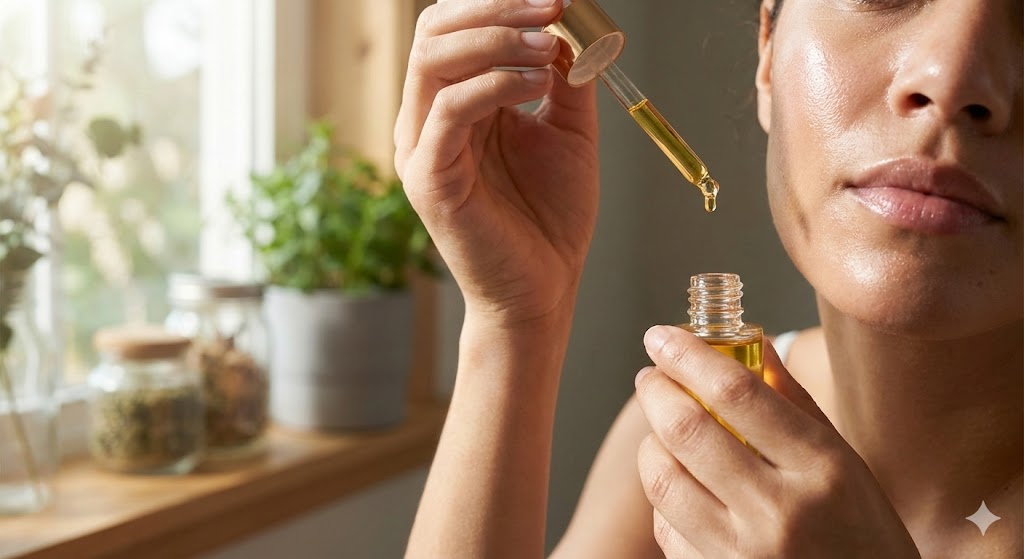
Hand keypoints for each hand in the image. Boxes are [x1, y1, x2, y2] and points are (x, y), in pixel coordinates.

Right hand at [395, 0, 600, 327]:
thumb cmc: (551, 218)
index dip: (498, 2)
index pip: (452, 28)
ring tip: (549, 45)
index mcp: (454, 105)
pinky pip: (449, 110)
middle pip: (434, 32)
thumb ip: (566, 78)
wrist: (544, 289)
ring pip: (434, 61)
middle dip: (495, 8)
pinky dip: (495, 84)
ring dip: (497, 39)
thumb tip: (570, 25)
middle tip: (553, 8)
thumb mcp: (567, 132)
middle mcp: (427, 120)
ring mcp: (421, 149)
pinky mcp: (429, 179)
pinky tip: (538, 85)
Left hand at [633, 325, 920, 557]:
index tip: (662, 338)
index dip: (688, 356)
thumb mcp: (848, 464)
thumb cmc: (863, 536)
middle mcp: (780, 511)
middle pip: (687, 430)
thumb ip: (796, 403)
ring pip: (663, 480)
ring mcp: (744, 553)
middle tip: (652, 376)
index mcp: (822, 467)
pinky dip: (664, 498)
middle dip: (656, 391)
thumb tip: (756, 344)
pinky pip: (665, 528)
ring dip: (651, 445)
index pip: (737, 393)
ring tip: (662, 432)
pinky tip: (680, 486)